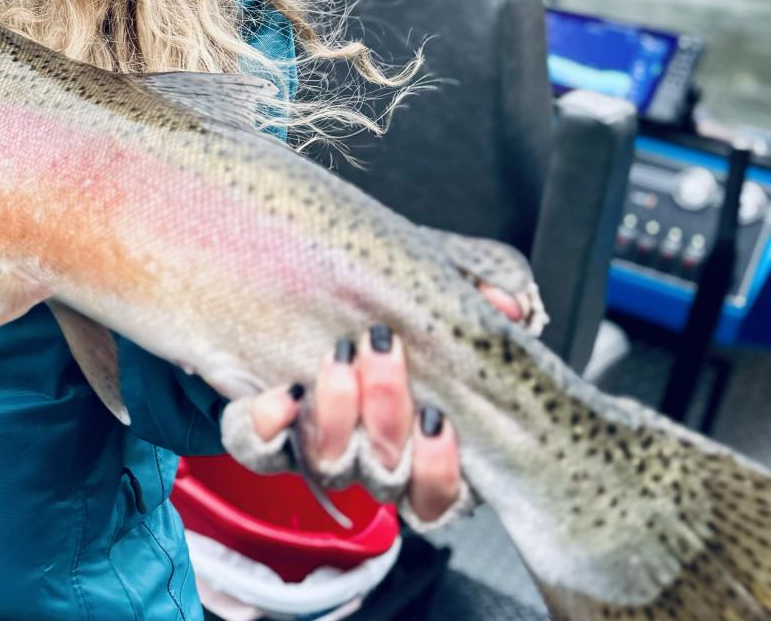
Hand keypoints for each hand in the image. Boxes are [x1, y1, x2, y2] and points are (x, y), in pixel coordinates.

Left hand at [245, 287, 523, 523]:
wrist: (302, 277)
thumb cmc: (382, 293)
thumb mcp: (434, 281)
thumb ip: (476, 288)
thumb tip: (508, 305)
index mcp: (424, 444)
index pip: (438, 493)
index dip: (438, 470)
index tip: (436, 420)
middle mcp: (372, 458)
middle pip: (383, 471)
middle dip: (386, 412)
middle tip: (379, 348)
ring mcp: (319, 449)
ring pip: (330, 464)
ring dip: (336, 413)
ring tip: (339, 358)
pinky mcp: (268, 433)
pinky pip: (262, 449)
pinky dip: (269, 426)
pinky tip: (283, 393)